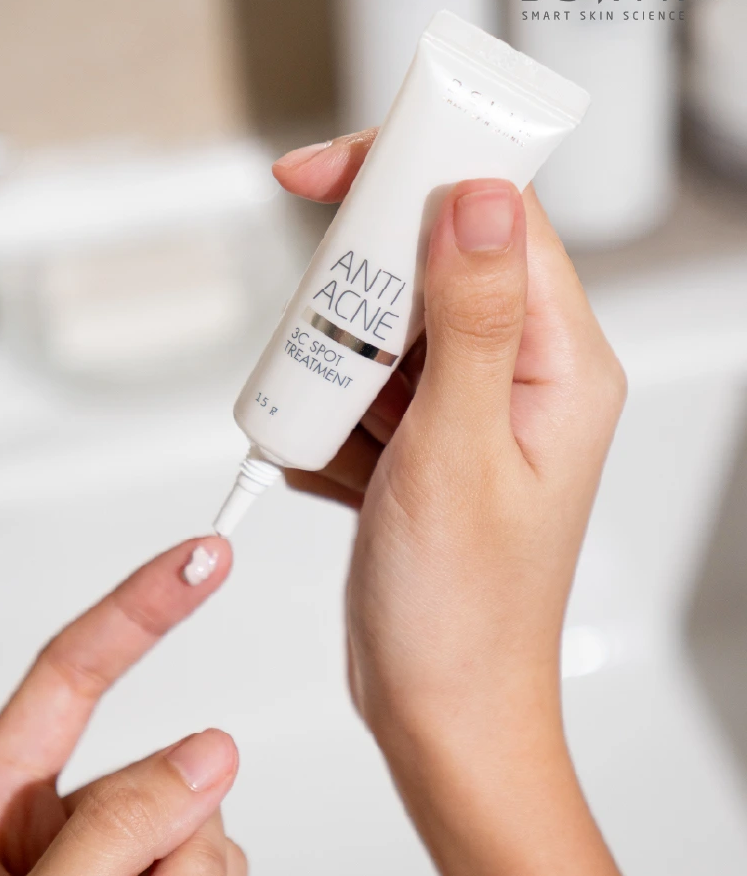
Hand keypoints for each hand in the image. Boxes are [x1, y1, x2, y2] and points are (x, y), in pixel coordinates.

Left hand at [0, 538, 246, 875]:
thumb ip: (115, 831)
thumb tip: (209, 753)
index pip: (72, 672)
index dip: (138, 607)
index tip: (199, 560)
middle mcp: (56, 828)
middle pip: (164, 765)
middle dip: (175, 836)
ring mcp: (113, 864)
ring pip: (206, 821)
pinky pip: (222, 871)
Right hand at [274, 132, 636, 875]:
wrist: (438, 709)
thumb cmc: (463, 612)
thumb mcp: (456, 454)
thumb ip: (467, 318)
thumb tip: (476, 198)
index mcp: (558, 365)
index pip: (500, 218)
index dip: (419, 173)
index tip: (338, 165)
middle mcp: (518, 375)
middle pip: (430, 263)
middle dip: (357, 287)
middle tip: (318, 325)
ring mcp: (464, 407)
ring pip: (386, 326)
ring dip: (335, 360)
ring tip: (334, 430)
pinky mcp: (422, 438)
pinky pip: (365, 384)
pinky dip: (331, 413)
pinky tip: (333, 469)